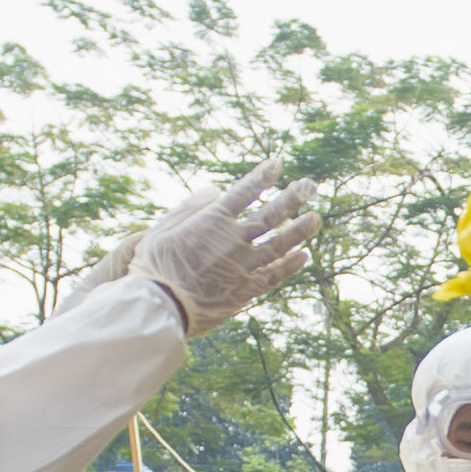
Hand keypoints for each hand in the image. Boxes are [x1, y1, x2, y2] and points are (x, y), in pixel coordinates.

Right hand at [136, 166, 319, 334]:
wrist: (160, 307)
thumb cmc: (154, 267)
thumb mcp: (162, 230)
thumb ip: (189, 208)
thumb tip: (215, 190)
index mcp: (212, 221)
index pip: (243, 192)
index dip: (261, 177)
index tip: (276, 165)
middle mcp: (233, 240)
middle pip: (270, 215)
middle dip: (292, 198)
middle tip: (310, 187)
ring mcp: (243, 266)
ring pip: (279, 244)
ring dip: (299, 230)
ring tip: (316, 218)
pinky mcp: (246, 290)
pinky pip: (274, 275)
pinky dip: (290, 265)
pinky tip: (303, 256)